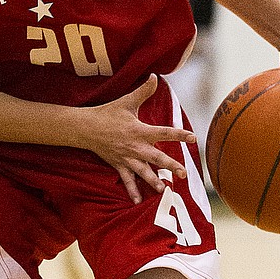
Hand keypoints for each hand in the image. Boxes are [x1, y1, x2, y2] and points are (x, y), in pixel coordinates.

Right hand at [79, 75, 195, 204]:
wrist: (86, 127)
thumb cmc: (107, 113)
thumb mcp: (126, 101)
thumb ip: (143, 91)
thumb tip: (155, 77)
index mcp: (140, 130)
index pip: (165, 132)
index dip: (180, 134)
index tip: (193, 138)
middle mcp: (136, 146)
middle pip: (157, 158)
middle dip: (170, 166)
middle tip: (183, 174)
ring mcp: (127, 158)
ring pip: (143, 172)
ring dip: (153, 181)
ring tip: (163, 190)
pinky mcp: (118, 165)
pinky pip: (127, 180)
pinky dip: (132, 191)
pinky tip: (137, 201)